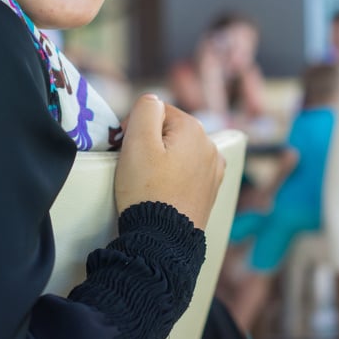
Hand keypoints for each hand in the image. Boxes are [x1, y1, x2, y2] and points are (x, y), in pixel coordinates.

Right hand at [115, 94, 225, 228]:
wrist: (163, 238)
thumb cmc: (147, 189)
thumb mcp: (137, 141)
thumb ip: (145, 109)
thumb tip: (152, 100)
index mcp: (193, 129)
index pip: (155, 111)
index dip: (135, 127)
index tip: (125, 148)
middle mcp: (209, 145)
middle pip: (167, 130)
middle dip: (149, 142)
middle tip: (134, 166)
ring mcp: (213, 169)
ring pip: (177, 150)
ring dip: (161, 159)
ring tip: (148, 180)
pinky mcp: (210, 190)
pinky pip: (186, 170)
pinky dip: (173, 175)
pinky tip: (163, 189)